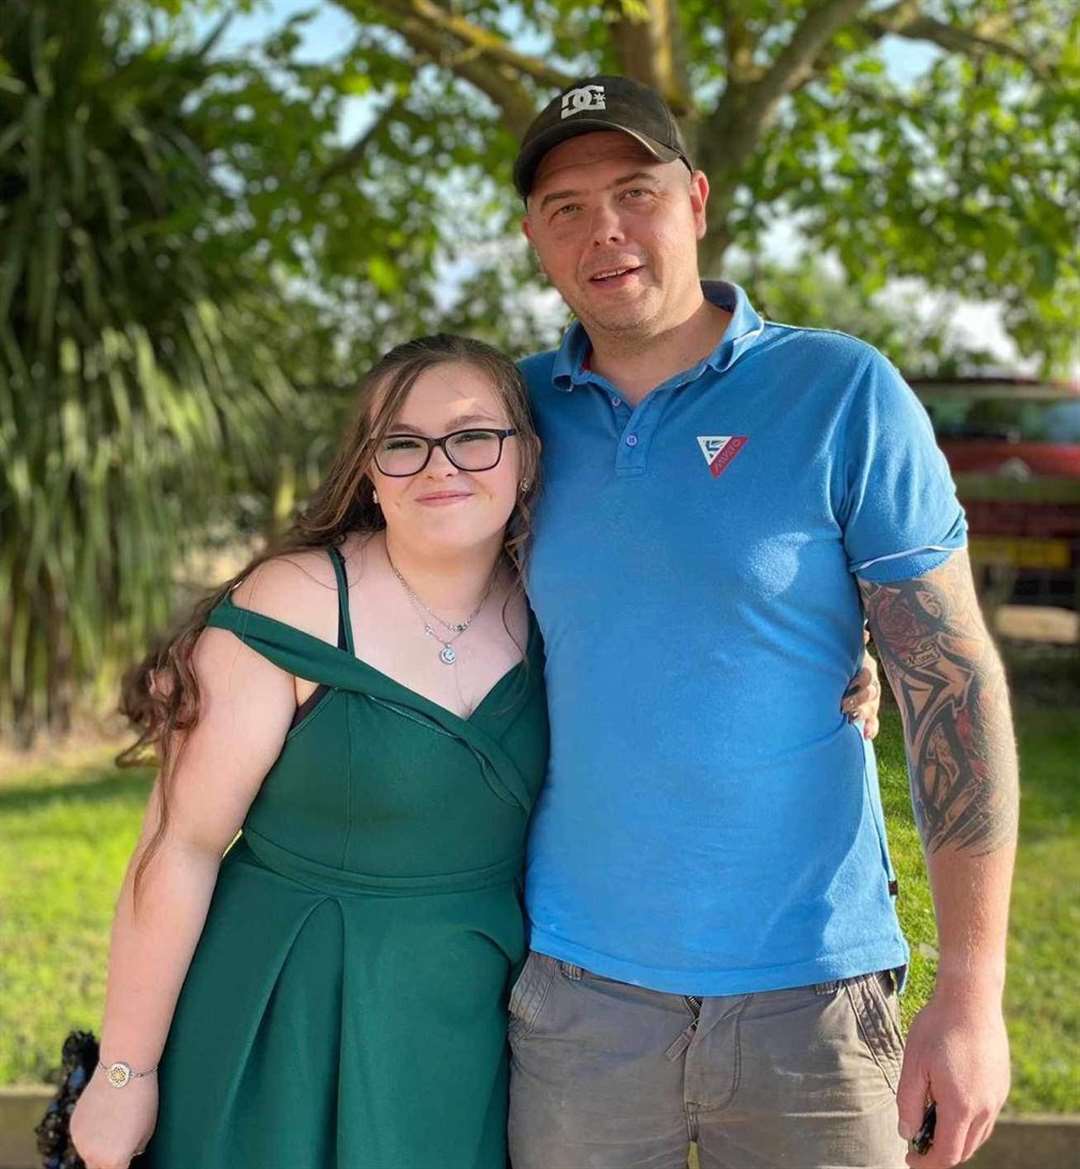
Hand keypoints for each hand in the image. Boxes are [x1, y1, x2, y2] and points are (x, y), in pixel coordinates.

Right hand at [70, 1067, 156, 1168]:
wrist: (123, 1069)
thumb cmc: (142, 1099)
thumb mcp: (147, 1131)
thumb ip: (133, 1150)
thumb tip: (126, 1154)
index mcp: (114, 1161)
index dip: (122, 1166)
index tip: (124, 1161)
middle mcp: (93, 1156)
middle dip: (108, 1164)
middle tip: (120, 1146)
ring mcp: (80, 1142)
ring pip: (89, 1154)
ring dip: (99, 1147)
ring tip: (115, 1121)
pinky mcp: (73, 1126)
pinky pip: (83, 1138)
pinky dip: (91, 1132)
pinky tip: (104, 1112)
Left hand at [843, 629, 881, 739]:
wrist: (847, 670)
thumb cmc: (846, 659)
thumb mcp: (851, 650)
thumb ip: (856, 643)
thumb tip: (865, 633)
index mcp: (866, 669)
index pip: (867, 675)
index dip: (859, 679)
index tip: (848, 684)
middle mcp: (871, 685)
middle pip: (869, 694)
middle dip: (857, 699)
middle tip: (841, 705)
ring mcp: (871, 700)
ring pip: (870, 708)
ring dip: (862, 714)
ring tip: (851, 719)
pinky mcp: (869, 713)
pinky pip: (874, 721)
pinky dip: (872, 728)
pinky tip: (867, 735)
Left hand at [898, 989, 1009, 1167]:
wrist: (971, 999)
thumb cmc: (937, 1028)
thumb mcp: (913, 1064)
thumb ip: (908, 1103)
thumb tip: (907, 1134)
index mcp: (961, 1107)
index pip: (947, 1154)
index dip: (927, 1164)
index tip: (910, 1161)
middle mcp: (985, 1108)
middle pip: (965, 1149)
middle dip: (941, 1153)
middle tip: (917, 1143)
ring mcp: (997, 1098)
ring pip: (978, 1136)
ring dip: (956, 1139)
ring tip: (930, 1124)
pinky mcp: (1001, 1085)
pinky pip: (986, 1118)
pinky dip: (968, 1123)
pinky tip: (950, 1105)